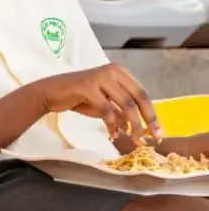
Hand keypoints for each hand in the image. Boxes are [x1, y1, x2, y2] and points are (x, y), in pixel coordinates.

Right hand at [31, 64, 161, 142]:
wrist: (51, 92)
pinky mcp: (88, 86)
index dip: (152, 114)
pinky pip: (106, 109)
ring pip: (126, 104)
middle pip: (139, 98)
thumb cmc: (78, 97)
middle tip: (151, 138)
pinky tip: (112, 134)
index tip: (158, 132)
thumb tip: (138, 127)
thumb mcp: (105, 103)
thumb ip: (120, 110)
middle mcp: (113, 71)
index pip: (143, 94)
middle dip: (147, 120)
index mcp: (120, 72)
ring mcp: (100, 77)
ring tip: (133, 139)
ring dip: (132, 125)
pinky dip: (112, 124)